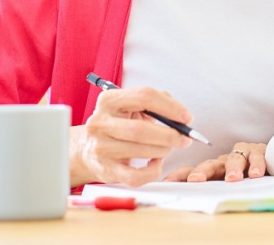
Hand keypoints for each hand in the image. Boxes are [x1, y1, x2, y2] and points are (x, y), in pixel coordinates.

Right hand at [70, 87, 194, 186]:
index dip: (170, 107)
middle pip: (141, 129)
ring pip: (140, 151)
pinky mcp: (106, 170)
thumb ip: (156, 102)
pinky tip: (156, 163)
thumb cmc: (117, 126)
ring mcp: (101, 148)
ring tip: (168, 148)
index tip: (187, 117)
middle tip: (184, 139)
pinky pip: (136, 176)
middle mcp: (100, 123)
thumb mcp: (130, 106)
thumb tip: (181, 115)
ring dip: (163, 151)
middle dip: (170, 135)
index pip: (144, 97)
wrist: (86, 150)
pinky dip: (153, 171)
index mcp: (109, 100)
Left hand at [164, 142, 267, 182]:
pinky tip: (255, 174)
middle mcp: (225, 160)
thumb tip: (193, 201)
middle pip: (210, 164)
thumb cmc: (246, 175)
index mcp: (214, 169)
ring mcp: (242, 153)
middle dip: (202, 171)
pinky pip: (257, 156)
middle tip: (196, 180)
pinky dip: (256, 164)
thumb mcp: (227, 183)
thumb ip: (214, 189)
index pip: (192, 170)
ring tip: (233, 179)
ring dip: (233, 167)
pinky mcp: (260, 151)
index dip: (180, 175)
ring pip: (235, 157)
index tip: (167, 183)